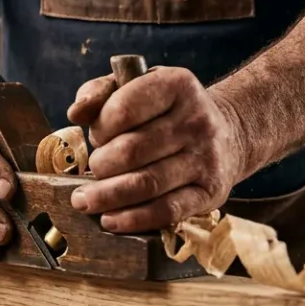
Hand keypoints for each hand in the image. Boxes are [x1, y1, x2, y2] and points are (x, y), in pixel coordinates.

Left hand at [65, 68, 250, 231]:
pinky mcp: (210, 192)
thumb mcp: (137, 87)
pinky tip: (110, 220)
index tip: (96, 137)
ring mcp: (206, 158)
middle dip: (101, 164)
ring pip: (146, 183)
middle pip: (132, 150)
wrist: (228, 135)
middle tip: (93, 169)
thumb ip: (100, 92)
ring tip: (86, 200)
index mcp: (176, 86)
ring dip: (108, 196)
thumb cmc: (167, 111)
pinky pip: (167, 211)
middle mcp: (196, 120)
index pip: (124, 108)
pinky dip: (133, 219)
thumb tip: (76, 112)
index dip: (100, 128)